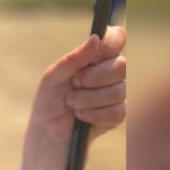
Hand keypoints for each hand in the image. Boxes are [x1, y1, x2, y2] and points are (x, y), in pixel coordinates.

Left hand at [30, 26, 126, 142]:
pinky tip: (81, 116)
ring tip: (71, 103)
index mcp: (95, 57)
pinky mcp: (118, 115)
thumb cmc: (49, 100)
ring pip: (119, 90)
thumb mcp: (53, 76)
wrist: (47, 131)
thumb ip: (73, 58)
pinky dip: (94, 114)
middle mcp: (110, 72)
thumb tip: (95, 39)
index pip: (117, 38)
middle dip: (94, 76)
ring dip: (89, 98)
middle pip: (121, 65)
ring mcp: (117, 93)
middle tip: (74, 83)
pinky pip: (117, 111)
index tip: (97, 51)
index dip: (111, 42)